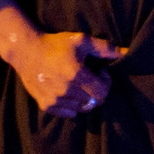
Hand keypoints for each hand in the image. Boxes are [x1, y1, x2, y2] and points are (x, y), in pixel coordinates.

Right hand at [8, 31, 126, 117]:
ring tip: (79, 83)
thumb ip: (105, 48)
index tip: (100, 73)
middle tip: (91, 79)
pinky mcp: (46, 105)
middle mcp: (66, 90)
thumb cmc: (57, 44)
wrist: (27, 52)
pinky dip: (73, 105)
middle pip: (94, 103)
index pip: (102, 93)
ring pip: (82, 109)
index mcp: (77, 74)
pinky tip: (69, 91)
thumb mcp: (82, 40)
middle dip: (97, 91)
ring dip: (85, 98)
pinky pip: (69, 113)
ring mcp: (55, 100)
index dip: (106, 83)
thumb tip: (127, 52)